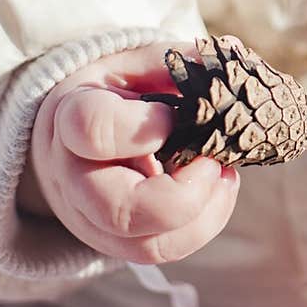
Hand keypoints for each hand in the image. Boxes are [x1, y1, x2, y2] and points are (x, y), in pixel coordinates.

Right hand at [21, 42, 239, 264]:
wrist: (74, 134)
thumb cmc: (114, 93)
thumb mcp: (137, 64)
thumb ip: (181, 61)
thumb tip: (234, 54)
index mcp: (72, 119)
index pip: (95, 131)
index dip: (145, 126)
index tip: (174, 115)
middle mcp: (74, 179)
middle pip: (120, 211)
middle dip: (184, 195)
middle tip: (214, 162)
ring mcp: (92, 219)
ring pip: (147, 246)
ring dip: (203, 215)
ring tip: (224, 174)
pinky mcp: (115, 243)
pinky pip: (162, 251)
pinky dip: (202, 224)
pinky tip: (216, 189)